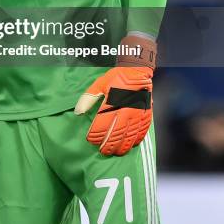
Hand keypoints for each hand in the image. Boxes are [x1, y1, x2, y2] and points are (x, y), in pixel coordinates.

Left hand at [74, 35, 155, 155]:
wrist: (138, 71)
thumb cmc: (117, 77)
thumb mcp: (99, 84)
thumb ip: (88, 98)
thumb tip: (77, 112)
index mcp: (112, 104)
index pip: (101, 125)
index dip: (95, 135)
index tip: (90, 140)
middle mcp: (125, 112)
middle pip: (115, 135)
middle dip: (108, 145)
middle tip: (102, 151)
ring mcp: (137, 115)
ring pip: (129, 137)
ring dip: (121, 147)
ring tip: (115, 152)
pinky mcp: (146, 116)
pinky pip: (141, 132)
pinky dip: (135, 141)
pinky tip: (131, 146)